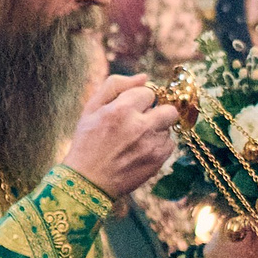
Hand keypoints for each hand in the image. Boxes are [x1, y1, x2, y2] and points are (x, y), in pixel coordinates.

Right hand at [61, 73, 179, 200]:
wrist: (88, 181)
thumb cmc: (87, 142)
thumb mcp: (91, 108)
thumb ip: (115, 86)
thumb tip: (144, 77)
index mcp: (121, 111)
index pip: (148, 92)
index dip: (139, 100)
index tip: (128, 109)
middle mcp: (140, 127)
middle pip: (168, 109)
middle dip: (157, 112)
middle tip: (141, 121)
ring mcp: (152, 145)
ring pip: (168, 127)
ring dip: (156, 129)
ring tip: (135, 139)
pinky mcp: (158, 161)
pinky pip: (169, 144)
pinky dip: (158, 145)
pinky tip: (140, 150)